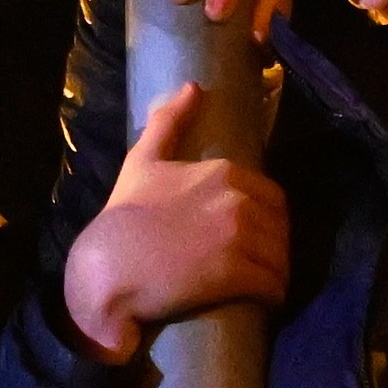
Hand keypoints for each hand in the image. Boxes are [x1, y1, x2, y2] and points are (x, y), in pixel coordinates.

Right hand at [63, 80, 291, 359]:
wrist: (108, 269)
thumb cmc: (125, 216)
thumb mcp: (143, 162)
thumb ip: (168, 122)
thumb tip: (192, 87)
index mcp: (223, 172)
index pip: (271, 198)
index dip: (266, 220)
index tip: (253, 238)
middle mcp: (237, 201)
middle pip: (279, 229)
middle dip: (273, 247)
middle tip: (258, 266)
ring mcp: (238, 238)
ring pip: (280, 257)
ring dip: (277, 273)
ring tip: (262, 286)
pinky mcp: (236, 275)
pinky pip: (274, 285)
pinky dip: (274, 295)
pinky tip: (265, 301)